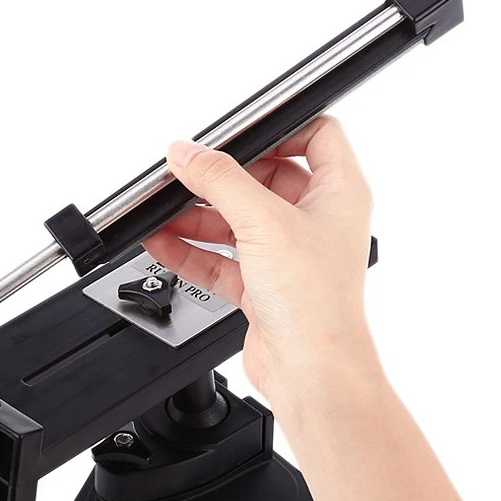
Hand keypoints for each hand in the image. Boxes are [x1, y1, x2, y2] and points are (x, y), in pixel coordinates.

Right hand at [143, 116, 379, 416]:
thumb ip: (221, 181)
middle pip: (263, 179)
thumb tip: (189, 154)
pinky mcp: (264, 285)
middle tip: (186, 174)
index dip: (278, 128)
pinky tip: (163, 242)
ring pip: (237, 220)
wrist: (312, 372)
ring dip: (198, 215)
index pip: (315, 136)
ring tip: (162, 211)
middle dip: (220, 179)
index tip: (237, 134)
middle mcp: (316, 221)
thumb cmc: (316, 304)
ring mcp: (289, 254)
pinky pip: (221, 257)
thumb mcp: (263, 223)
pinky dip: (192, 249)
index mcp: (338, 193)